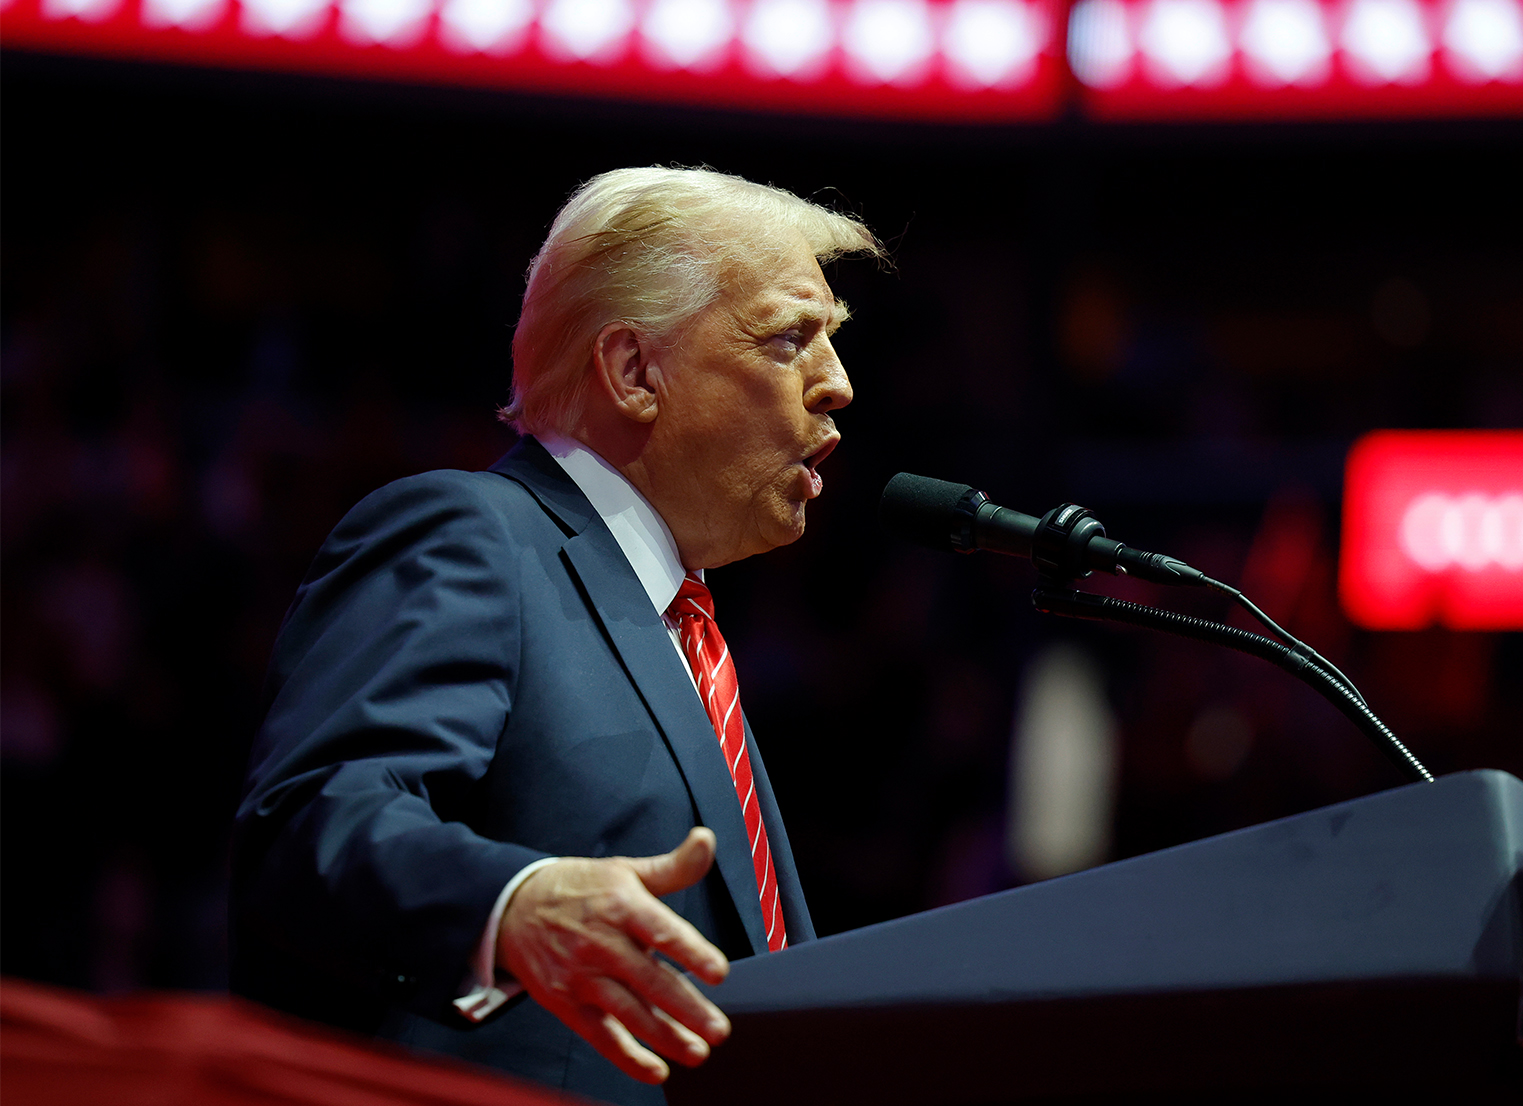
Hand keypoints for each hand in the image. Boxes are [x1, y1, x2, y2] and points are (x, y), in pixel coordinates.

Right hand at [496, 827, 732, 1083]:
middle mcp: (601, 942)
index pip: (661, 931)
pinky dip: (627, 1057)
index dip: (691, 952)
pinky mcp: (566, 1002)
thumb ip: (672, 866)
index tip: (718, 972)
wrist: (512, 906)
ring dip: (666, 1037)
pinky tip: (655, 1069)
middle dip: (687, 1009)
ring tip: (697, 1052)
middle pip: (650, 980)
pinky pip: (600, 1036)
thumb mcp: (625, 871)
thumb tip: (705, 840)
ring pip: (629, 1013)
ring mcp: (581, 976)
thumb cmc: (580, 889)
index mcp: (621, 905)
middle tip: (718, 1029)